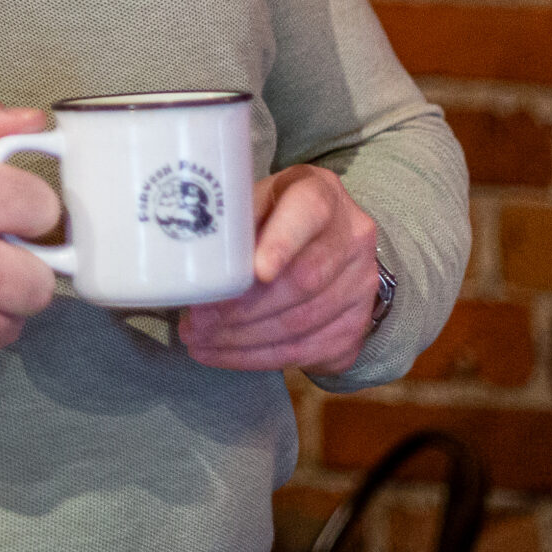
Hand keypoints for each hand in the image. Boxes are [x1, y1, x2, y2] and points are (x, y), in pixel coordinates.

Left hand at [179, 165, 380, 376]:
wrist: (330, 242)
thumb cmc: (276, 216)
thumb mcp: (258, 200)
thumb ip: (235, 220)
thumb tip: (189, 256)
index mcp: (323, 194)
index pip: (307, 214)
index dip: (281, 244)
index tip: (255, 272)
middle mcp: (352, 238)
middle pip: (302, 280)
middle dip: (243, 308)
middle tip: (197, 322)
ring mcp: (362, 286)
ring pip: (302, 322)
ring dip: (244, 339)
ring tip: (200, 341)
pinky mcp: (356, 326)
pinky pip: (306, 351)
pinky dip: (259, 357)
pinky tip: (226, 354)